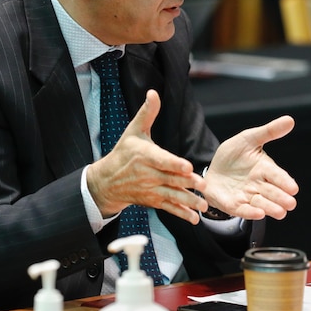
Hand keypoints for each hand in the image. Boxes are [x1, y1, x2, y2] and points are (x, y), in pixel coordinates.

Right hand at [86, 90, 207, 223]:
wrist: (107, 180)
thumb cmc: (123, 152)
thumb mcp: (133, 130)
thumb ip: (147, 113)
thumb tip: (153, 92)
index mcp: (145, 155)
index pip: (162, 160)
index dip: (174, 164)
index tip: (187, 167)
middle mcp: (147, 174)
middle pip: (170, 179)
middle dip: (187, 184)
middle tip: (203, 186)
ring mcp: (150, 189)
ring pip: (171, 196)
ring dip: (187, 202)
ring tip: (202, 206)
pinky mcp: (152, 201)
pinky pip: (168, 208)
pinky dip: (181, 214)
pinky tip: (194, 219)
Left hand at [202, 116, 298, 220]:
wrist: (213, 169)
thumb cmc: (234, 154)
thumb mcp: (248, 139)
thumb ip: (268, 131)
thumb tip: (290, 120)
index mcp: (264, 169)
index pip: (277, 175)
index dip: (285, 181)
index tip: (293, 188)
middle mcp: (259, 185)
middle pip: (272, 192)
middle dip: (281, 198)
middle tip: (291, 203)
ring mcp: (248, 196)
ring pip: (262, 203)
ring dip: (271, 208)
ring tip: (281, 212)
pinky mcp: (235, 205)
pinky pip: (244, 210)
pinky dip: (251, 212)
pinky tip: (259, 214)